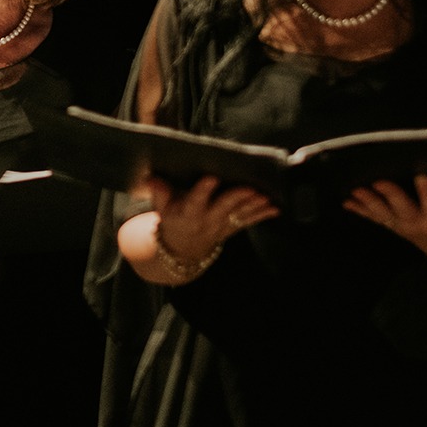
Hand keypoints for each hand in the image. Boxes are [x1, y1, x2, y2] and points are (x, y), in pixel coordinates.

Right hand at [147, 175, 278, 262]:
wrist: (182, 249)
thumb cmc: (172, 220)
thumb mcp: (161, 208)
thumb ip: (159, 192)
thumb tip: (150, 177)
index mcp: (188, 212)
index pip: (195, 200)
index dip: (203, 190)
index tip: (211, 177)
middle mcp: (207, 220)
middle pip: (224, 206)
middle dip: (238, 197)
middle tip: (251, 188)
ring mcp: (222, 225)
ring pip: (240, 214)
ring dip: (255, 206)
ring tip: (267, 197)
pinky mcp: (233, 228)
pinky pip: (249, 221)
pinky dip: (263, 215)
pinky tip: (276, 208)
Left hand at [344, 175, 426, 266]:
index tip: (422, 176)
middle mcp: (418, 222)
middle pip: (403, 209)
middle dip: (390, 196)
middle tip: (378, 182)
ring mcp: (402, 226)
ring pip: (384, 215)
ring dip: (368, 204)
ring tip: (355, 193)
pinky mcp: (392, 226)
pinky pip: (375, 220)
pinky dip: (360, 212)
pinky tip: (346, 203)